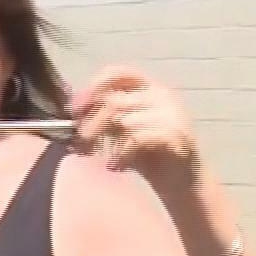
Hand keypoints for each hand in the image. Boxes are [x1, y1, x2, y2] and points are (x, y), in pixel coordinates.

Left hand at [68, 67, 200, 189]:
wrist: (181, 182)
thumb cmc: (149, 156)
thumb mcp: (122, 130)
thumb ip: (104, 115)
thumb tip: (73, 110)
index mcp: (149, 87)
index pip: (117, 73)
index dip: (93, 88)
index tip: (75, 110)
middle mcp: (162, 94)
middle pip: (114, 101)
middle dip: (91, 124)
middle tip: (81, 146)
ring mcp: (172, 113)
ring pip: (124, 120)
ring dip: (105, 143)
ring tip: (102, 160)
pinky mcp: (176, 135)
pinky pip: (137, 138)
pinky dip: (121, 154)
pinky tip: (116, 167)